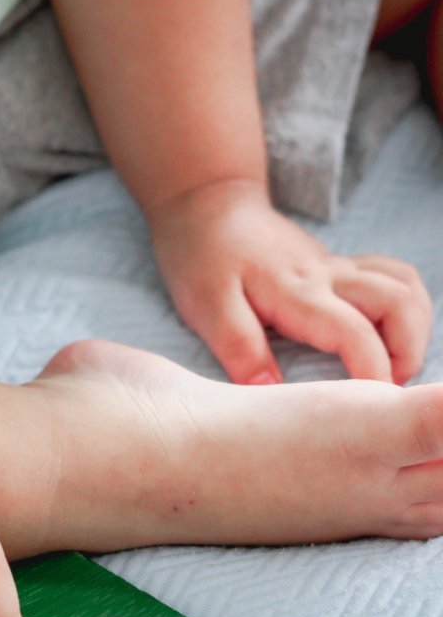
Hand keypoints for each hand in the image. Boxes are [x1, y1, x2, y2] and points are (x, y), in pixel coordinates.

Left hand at [149, 179, 431, 384]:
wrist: (208, 206)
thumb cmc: (203, 258)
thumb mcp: (207, 306)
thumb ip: (239, 347)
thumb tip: (269, 389)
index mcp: (298, 292)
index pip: (354, 333)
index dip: (372, 373)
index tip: (372, 409)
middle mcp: (329, 276)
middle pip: (400, 301)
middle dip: (409, 352)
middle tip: (386, 394)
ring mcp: (338, 269)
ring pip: (404, 287)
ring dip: (414, 330)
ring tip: (392, 370)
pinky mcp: (338, 268)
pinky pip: (392, 277)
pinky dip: (405, 306)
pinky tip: (388, 336)